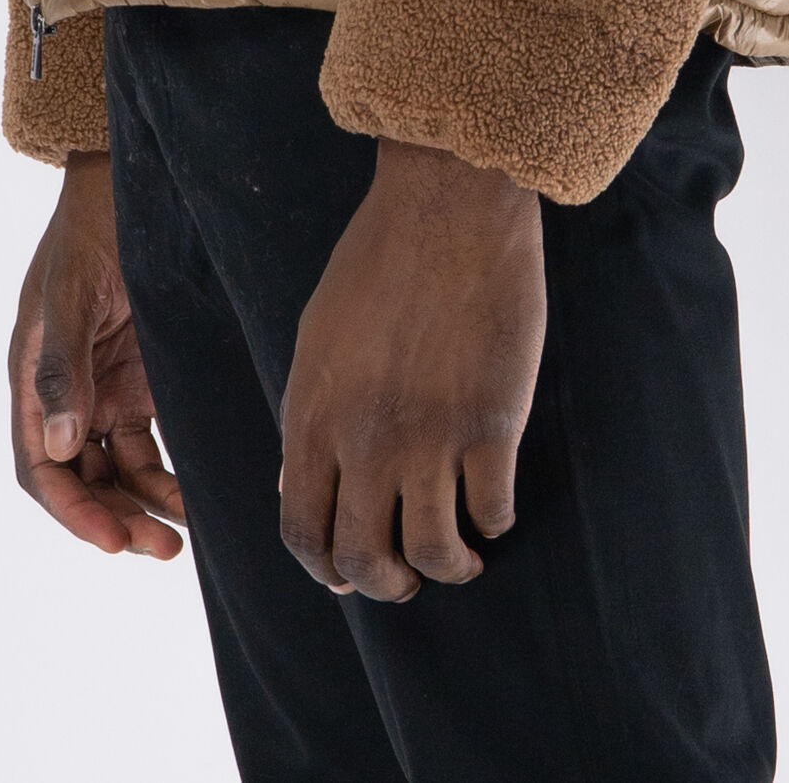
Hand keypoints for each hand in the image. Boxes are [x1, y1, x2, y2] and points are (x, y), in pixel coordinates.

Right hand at [9, 150, 185, 557]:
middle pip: (79, 480)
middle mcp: (65, 393)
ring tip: (180, 539)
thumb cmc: (90, 230)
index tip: (113, 538)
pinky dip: (164, 476)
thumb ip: (63, 367)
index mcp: (33, 378)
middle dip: (113, 519)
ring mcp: (103, 388)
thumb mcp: (70, 294)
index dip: (72, 510)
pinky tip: (191, 497)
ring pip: (115, 471)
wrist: (128, 185)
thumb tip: (59, 445)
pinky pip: (146, 444)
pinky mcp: (140, 380)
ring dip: (143, 506)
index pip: (40, 466)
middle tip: (161, 548)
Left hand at [279, 139, 545, 601]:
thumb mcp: (319, 337)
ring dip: (449, 568)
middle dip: (387, 585)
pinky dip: (495, 522)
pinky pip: (493, 510)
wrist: (447, 204)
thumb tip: (293, 486)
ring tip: (463, 558)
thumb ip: (308, 415)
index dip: (326, 568)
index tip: (349, 575)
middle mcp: (366, 439)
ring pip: (434, 552)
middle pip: (366, 558)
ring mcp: (431, 436)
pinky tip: (495, 508)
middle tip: (407, 580)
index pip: (302, 530)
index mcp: (313, 415)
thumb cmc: (379, 259)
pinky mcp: (491, 422)